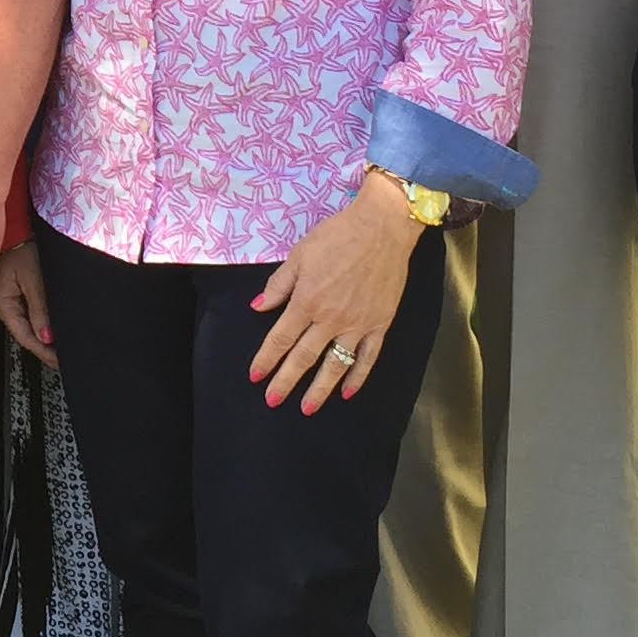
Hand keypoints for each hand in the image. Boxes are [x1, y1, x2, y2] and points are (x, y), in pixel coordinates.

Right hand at [0, 238, 57, 369]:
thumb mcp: (32, 276)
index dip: (44, 353)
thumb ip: (40, 307)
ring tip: (61, 345)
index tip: (60, 362)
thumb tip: (47, 336)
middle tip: (64, 358)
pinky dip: (38, 319)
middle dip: (45, 347)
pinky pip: (24, 310)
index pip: (26, 338)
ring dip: (42, 334)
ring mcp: (3, 298)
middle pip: (24, 333)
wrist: (9, 223)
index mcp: (1, 304)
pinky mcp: (9, 290)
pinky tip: (49, 323)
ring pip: (25, 323)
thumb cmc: (16, 241)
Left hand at [249, 169, 423, 413]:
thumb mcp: (299, 254)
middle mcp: (330, 318)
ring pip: (335, 365)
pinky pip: (367, 358)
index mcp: (307, 300)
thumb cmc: (337, 236)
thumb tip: (257, 308)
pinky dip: (358, 377)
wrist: (382, 228)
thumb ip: (278, 285)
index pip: (280, 338)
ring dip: (320, 389)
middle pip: (304, 357)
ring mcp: (357, 324)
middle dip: (286, 381)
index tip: (255, 376)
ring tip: (307, 408)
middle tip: (272, 401)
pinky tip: (347, 392)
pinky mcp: (380, 324)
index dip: (266, 359)